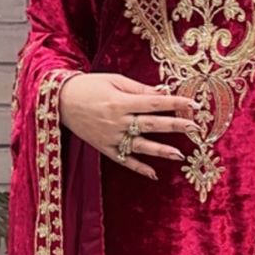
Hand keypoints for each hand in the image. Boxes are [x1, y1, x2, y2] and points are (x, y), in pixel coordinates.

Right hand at [58, 73, 198, 180]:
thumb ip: (139, 89)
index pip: (154, 102)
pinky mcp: (104, 148)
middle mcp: (117, 121)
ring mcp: (111, 137)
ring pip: (140, 146)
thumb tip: (163, 92)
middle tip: (194, 128)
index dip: (175, 102)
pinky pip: (124, 160)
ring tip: (180, 155)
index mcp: (121, 101)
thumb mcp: (114, 80)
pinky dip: (138, 167)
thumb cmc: (89, 86)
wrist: (60, 101)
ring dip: (160, 151)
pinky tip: (154, 174)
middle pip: (151, 124)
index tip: (194, 104)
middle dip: (174, 126)